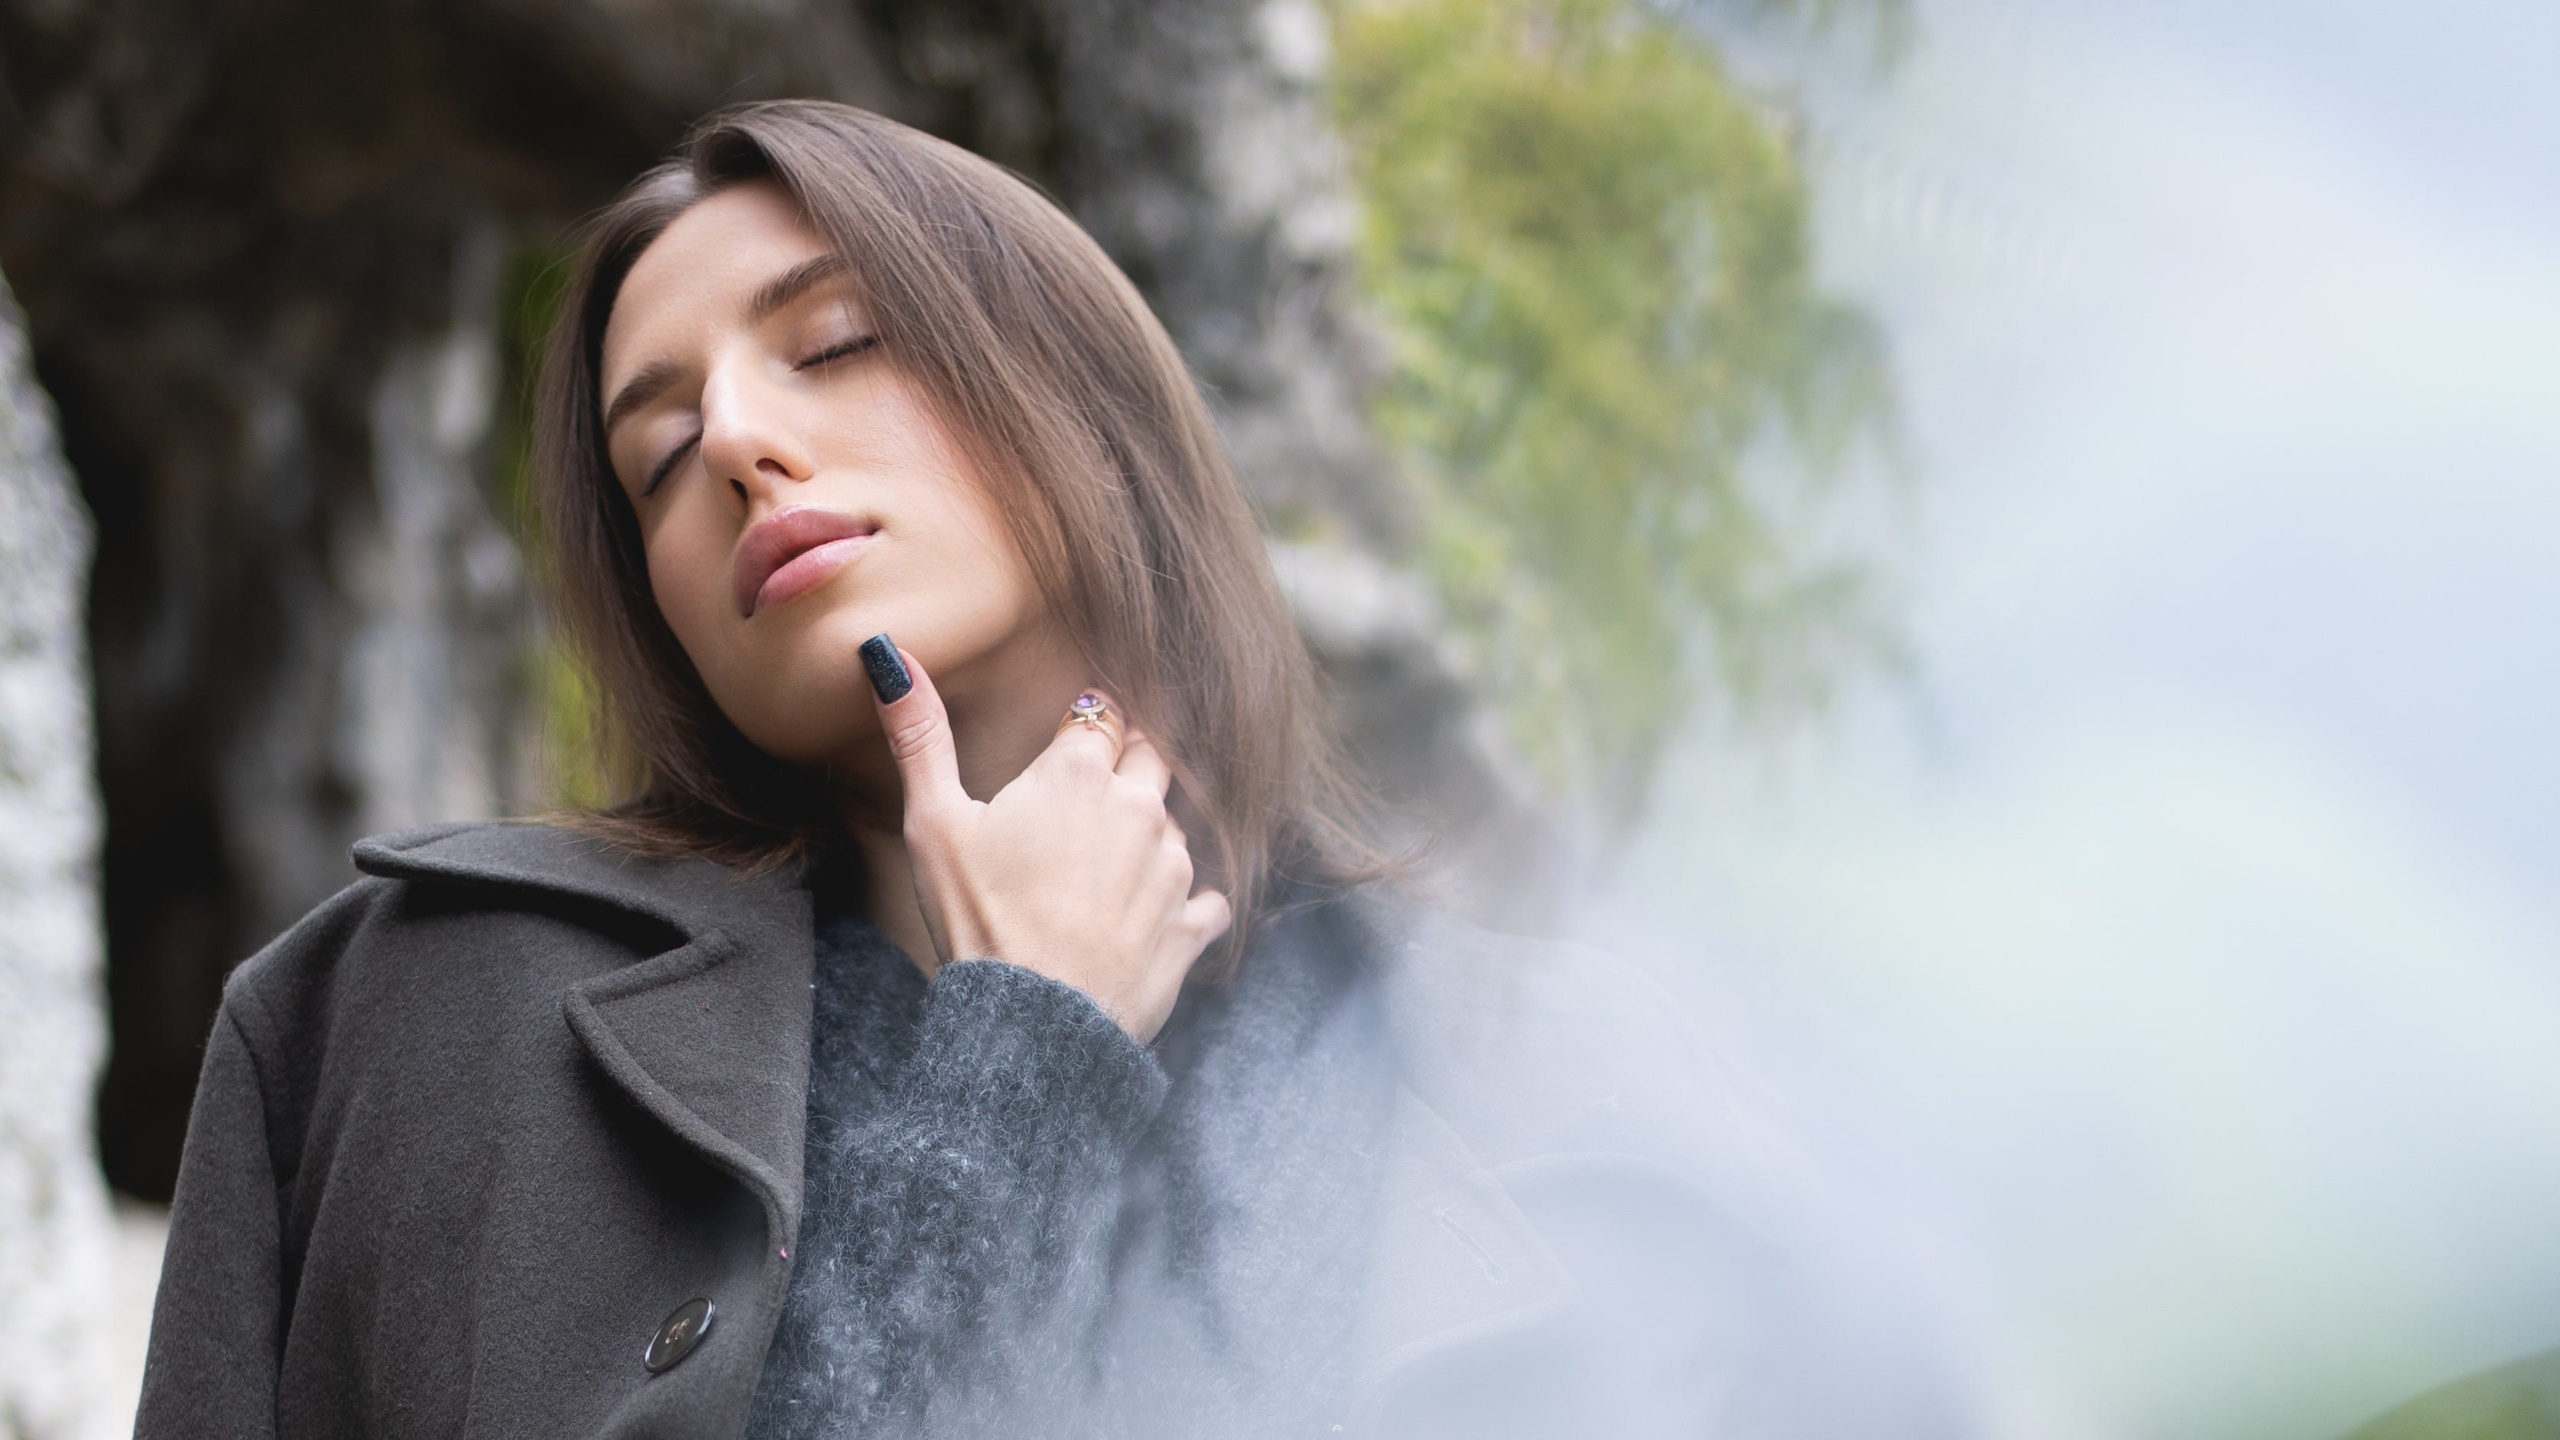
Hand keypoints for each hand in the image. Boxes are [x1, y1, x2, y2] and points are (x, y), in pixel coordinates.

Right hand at [868, 640, 1230, 1042]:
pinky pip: (1210, 897)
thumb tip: (888, 654)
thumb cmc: (977, 920)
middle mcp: (1140, 806)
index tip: (1071, 744)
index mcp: (1079, 773)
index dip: (1086, 727)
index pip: (1101, 716)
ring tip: (1110, 865)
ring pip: (1179, 823)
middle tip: (1093, 796)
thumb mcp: (932, 822)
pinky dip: (1189, 901)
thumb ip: (919, 734)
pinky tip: (1155, 915)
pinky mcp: (1192, 923)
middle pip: (1152, 756)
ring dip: (1153, 833)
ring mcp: (1174, 866)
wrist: (1032, 1021)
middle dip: (1130, 762)